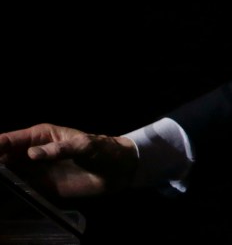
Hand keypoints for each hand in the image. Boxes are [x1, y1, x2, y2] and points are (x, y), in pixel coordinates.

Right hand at [0, 123, 137, 197]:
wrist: (117, 171)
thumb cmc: (103, 150)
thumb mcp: (85, 145)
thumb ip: (60, 149)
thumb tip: (32, 154)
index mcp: (40, 135)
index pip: (9, 140)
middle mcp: (31, 152)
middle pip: (2, 158)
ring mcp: (33, 171)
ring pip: (7, 175)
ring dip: (1, 181)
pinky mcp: (39, 188)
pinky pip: (18, 191)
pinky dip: (9, 195)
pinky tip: (5, 200)